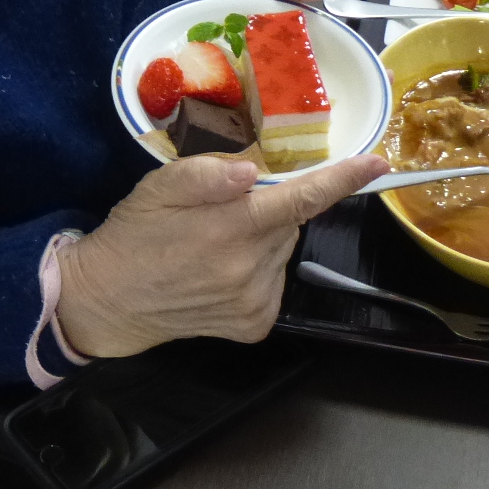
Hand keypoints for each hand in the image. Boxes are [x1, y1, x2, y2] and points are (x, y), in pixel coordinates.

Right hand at [56, 149, 387, 358]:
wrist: (110, 300)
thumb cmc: (134, 234)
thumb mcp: (159, 187)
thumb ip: (207, 175)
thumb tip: (252, 172)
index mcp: (230, 228)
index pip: (301, 199)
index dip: (343, 180)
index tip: (377, 164)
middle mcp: (250, 269)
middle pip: (290, 222)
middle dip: (270, 207)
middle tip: (225, 209)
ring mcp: (255, 301)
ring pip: (282, 251)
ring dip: (263, 240)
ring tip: (214, 243)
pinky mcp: (254, 324)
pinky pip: (273, 281)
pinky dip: (258, 269)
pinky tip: (219, 271)